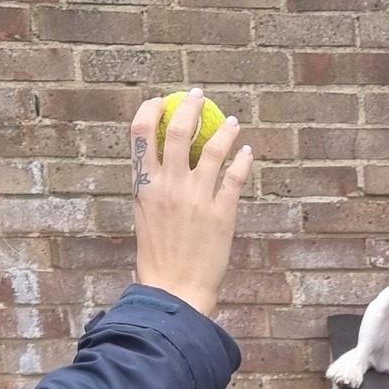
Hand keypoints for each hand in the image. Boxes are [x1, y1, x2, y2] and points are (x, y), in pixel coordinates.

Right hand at [131, 90, 251, 319]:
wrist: (175, 291)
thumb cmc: (157, 256)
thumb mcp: (144, 214)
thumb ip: (152, 184)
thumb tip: (162, 159)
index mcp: (144, 185)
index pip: (142, 131)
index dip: (152, 108)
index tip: (163, 101)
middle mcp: (170, 186)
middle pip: (181, 130)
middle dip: (192, 107)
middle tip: (200, 97)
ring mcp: (197, 198)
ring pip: (214, 150)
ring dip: (225, 131)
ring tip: (233, 123)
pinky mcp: (222, 214)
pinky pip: (236, 177)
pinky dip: (243, 160)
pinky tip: (247, 152)